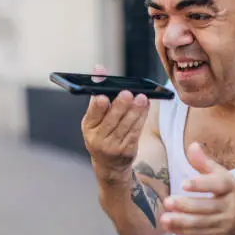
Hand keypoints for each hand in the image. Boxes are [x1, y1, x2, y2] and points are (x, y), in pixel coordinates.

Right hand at [81, 65, 149, 179]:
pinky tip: (145, 106)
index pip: (93, 114)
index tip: (104, 96)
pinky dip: (142, 117)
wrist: (109, 165)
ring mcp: (113, 146)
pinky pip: (136, 131)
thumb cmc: (102, 134)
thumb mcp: (94, 118)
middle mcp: (98, 139)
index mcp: (88, 127)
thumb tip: (99, 69)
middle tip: (128, 93)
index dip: (98, 106)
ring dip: (135, 110)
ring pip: (126, 125)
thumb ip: (98, 93)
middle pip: (112, 119)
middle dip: (120, 106)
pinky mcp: (127, 151)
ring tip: (142, 98)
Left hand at [161, 142, 234, 234]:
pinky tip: (169, 227)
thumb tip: (192, 146)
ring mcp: (225, 223)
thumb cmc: (234, 193)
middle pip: (206, 206)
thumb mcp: (224, 176)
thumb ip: (205, 163)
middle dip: (186, 205)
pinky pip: (199, 234)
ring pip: (201, 223)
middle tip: (167, 202)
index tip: (184, 183)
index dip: (201, 184)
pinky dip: (183, 231)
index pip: (217, 185)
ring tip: (164, 218)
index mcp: (231, 188)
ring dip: (181, 221)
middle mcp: (230, 206)